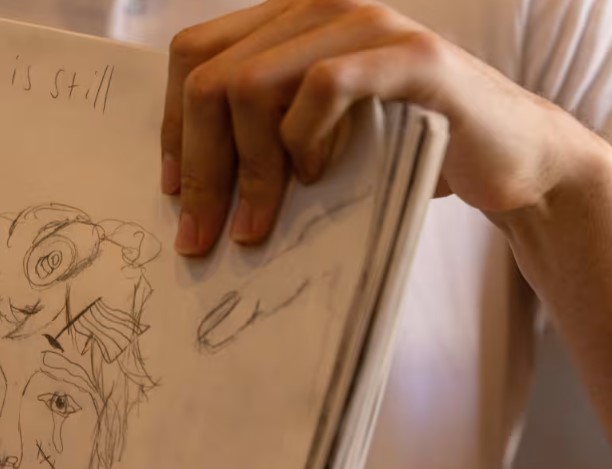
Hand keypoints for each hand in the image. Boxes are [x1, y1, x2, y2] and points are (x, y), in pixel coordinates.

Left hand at [162, 0, 600, 254]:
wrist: (506, 158)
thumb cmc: (398, 153)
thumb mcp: (310, 140)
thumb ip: (256, 137)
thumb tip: (185, 190)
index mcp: (286, 24)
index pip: (193, 57)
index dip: (171, 128)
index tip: (173, 193)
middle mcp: (318, 9)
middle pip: (210, 78)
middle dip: (199, 167)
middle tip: (202, 235)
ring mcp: (366, 24)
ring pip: (252, 85)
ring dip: (247, 171)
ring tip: (259, 223)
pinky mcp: (411, 55)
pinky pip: (324, 87)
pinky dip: (307, 142)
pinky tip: (320, 176)